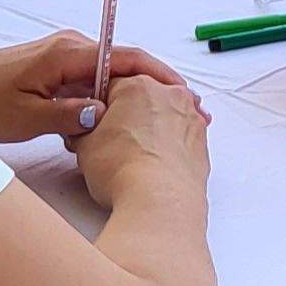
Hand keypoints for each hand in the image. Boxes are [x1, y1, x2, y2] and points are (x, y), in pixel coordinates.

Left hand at [0, 31, 191, 143]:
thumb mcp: (24, 117)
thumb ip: (67, 115)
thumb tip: (104, 113)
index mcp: (67, 52)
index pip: (126, 57)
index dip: (160, 74)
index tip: (184, 94)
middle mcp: (71, 47)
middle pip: (127, 63)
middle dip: (159, 86)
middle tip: (190, 114)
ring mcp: (64, 56)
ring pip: (113, 74)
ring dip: (139, 94)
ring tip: (168, 119)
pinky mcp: (57, 68)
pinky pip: (96, 80)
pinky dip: (116, 97)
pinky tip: (130, 118)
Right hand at [72, 75, 213, 210]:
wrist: (160, 200)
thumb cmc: (124, 170)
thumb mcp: (84, 146)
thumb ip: (83, 129)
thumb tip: (84, 131)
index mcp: (138, 85)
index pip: (111, 84)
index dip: (98, 107)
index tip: (94, 123)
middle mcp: (169, 94)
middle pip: (142, 97)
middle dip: (128, 114)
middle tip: (112, 140)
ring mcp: (190, 116)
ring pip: (165, 115)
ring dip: (152, 127)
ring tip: (135, 155)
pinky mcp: (202, 141)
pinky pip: (180, 135)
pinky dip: (169, 144)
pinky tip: (155, 163)